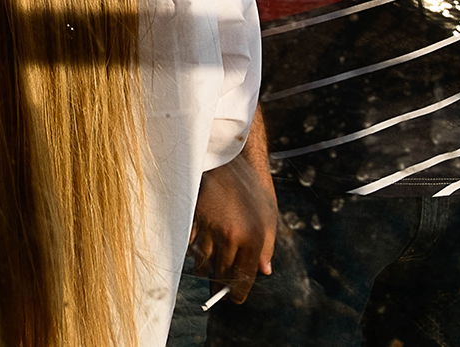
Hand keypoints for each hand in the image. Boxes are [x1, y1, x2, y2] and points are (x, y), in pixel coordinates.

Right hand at [190, 155, 277, 303]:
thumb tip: (264, 271)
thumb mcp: (269, 217)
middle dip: (220, 284)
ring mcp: (210, 227)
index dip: (239, 293)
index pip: (245, 276)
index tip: (235, 299)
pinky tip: (199, 244)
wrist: (228, 160)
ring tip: (210, 264)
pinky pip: (191, 245)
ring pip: (203, 262)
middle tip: (219, 289)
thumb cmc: (251, 189)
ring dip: (206, 267)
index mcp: (254, 238)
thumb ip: (268, 247)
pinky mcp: (194, 219)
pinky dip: (193, 249)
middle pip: (222, 273)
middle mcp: (232, 236)